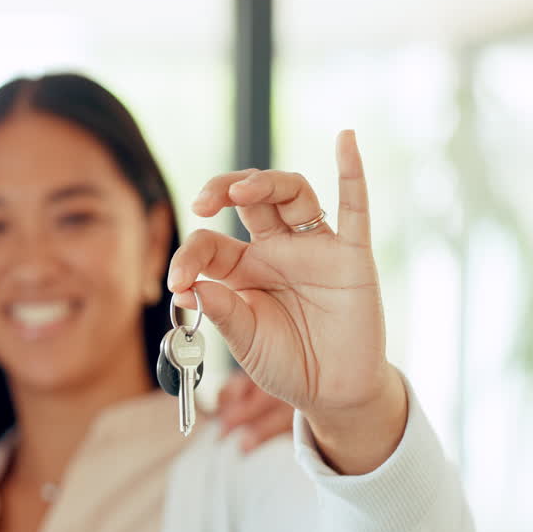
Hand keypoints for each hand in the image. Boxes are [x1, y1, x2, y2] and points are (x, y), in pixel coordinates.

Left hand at [168, 131, 406, 473]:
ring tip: (240, 188)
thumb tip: (192, 287)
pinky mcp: (351, 257)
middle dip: (220, 189)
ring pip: (291, 193)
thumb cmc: (286, 364)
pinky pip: (354, 208)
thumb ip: (222, 313)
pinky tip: (345, 139)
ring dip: (266, 181)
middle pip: (248, 198)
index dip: (189, 257)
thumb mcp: (244, 342)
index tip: (178, 283)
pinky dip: (352, 171)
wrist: (334, 392)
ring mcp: (314, 249)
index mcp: (242, 269)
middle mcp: (276, 250)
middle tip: (203, 203)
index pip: (210, 243)